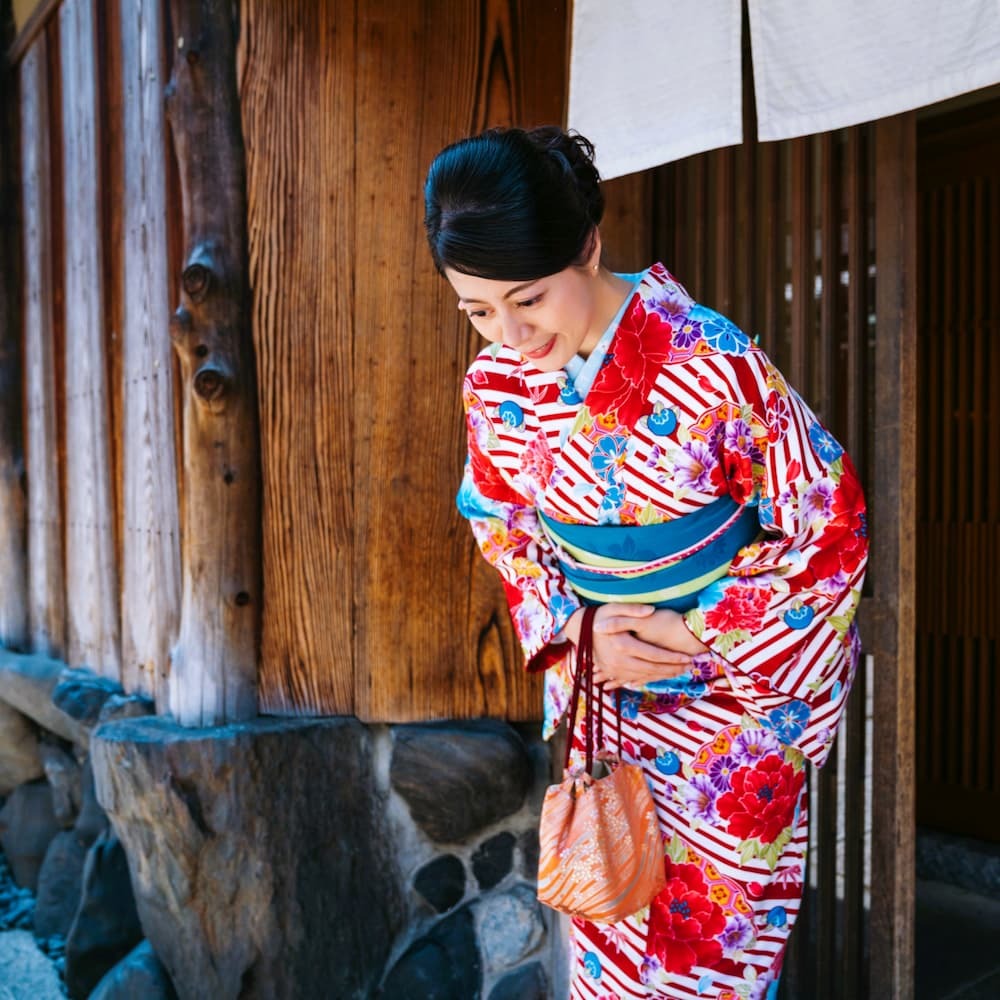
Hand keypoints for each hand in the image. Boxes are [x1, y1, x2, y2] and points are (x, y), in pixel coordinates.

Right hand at [562, 604, 696, 690]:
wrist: (580, 628)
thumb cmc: (600, 614)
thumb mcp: (614, 606)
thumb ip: (633, 608)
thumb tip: (650, 610)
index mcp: (622, 644)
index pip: (653, 655)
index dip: (671, 658)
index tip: (687, 658)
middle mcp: (618, 660)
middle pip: (651, 668)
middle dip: (671, 669)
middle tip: (688, 667)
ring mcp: (614, 668)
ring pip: (644, 676)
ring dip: (662, 675)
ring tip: (679, 672)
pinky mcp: (611, 671)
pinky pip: (632, 679)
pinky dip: (647, 679)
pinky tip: (659, 678)